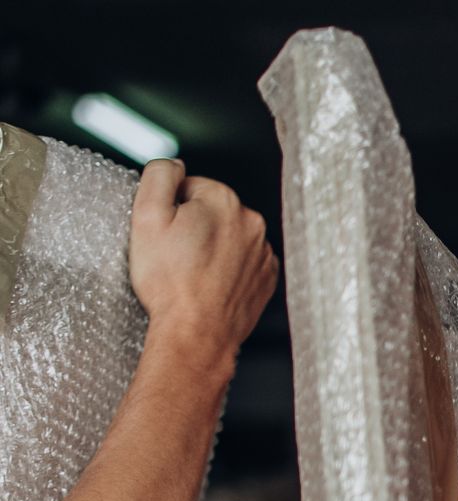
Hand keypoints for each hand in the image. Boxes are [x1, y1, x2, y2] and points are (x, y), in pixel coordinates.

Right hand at [127, 160, 277, 379]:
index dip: (171, 210)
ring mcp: (263, 252)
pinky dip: (228, 269)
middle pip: (212, 211)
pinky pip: (243, 263)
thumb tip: (175, 166)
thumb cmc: (169, 282)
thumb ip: (160, 176)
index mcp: (224, 200)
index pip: (190, 187)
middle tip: (176, 257)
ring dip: (212, 248)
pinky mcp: (266, 278)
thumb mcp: (147, 216)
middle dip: (194, 227)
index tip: (166, 235)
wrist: (196, 334)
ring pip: (229, 237)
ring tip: (193, 274)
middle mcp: (252, 222)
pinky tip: (210, 284)